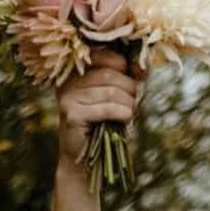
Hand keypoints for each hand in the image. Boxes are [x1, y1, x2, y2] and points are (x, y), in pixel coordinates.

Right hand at [54, 47, 143, 164]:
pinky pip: (108, 108)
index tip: (134, 77)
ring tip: (128, 111)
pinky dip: (123, 114)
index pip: (106, 56)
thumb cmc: (105, 117)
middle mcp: (68, 81)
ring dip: (128, 103)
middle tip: (132, 101)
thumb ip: (129, 74)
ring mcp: (68, 98)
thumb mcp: (117, 90)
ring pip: (111, 92)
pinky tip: (125, 120)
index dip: (125, 66)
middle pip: (111, 75)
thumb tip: (141, 65)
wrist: (86, 153)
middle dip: (129, 89)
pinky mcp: (72, 115)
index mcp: (78, 70)